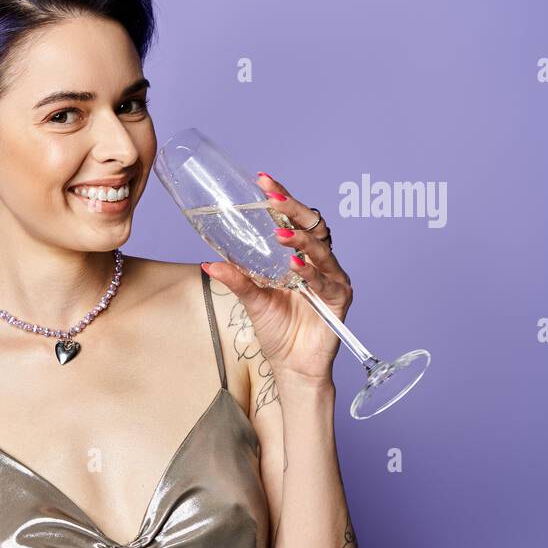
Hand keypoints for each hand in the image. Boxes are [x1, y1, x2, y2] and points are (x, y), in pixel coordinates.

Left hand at [201, 173, 352, 386]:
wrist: (292, 365)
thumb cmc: (277, 330)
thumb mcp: (252, 300)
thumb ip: (237, 279)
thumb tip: (208, 262)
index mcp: (299, 255)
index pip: (293, 219)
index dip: (282, 199)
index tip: (264, 181)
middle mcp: (319, 261)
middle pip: (312, 225)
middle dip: (293, 209)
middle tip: (273, 199)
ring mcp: (331, 278)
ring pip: (322, 249)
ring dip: (301, 240)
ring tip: (281, 235)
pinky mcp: (339, 298)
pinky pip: (326, 281)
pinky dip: (312, 273)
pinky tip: (297, 267)